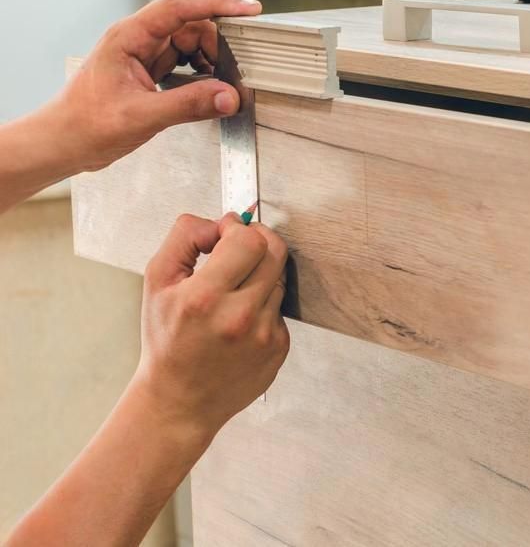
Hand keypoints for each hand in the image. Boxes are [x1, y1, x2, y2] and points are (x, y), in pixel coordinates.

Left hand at [47, 0, 261, 171]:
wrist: (63, 142)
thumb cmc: (85, 124)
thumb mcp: (141, 116)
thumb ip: (188, 105)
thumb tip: (228, 96)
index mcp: (129, 36)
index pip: (180, 6)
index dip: (217, 2)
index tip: (247, 9)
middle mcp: (138, 40)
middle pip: (191, 25)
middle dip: (218, 44)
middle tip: (236, 70)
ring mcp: (145, 55)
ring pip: (191, 44)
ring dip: (211, 61)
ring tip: (221, 84)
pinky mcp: (151, 72)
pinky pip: (186, 63)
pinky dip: (203, 74)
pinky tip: (208, 90)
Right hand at [132, 212, 289, 442]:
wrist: (179, 400)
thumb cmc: (166, 341)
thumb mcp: (157, 283)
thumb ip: (185, 239)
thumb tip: (220, 221)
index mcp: (205, 298)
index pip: (248, 240)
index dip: (239, 228)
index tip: (226, 232)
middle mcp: (240, 317)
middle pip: (275, 251)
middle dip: (258, 240)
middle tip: (239, 247)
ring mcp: (265, 334)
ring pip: (279, 277)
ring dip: (260, 274)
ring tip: (232, 292)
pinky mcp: (280, 347)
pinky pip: (280, 307)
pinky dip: (263, 304)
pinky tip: (240, 319)